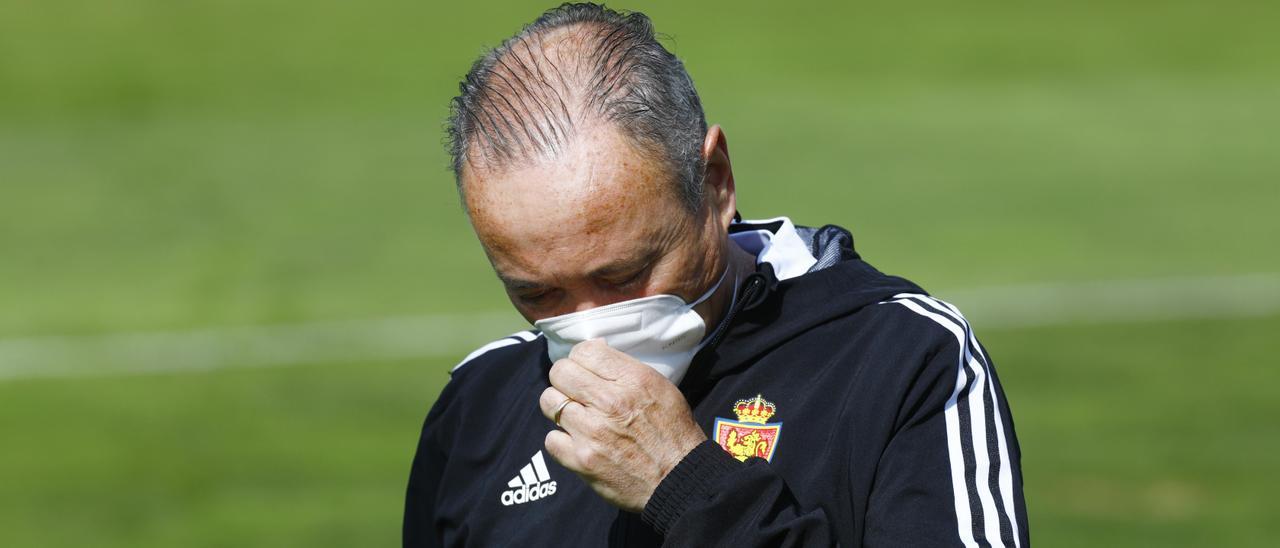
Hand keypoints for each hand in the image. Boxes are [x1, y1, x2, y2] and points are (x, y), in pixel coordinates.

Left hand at [538, 339, 706, 511]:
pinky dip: (562, 440)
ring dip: (560, 408)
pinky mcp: (581, 460)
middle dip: (565, 379)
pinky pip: (551, 439)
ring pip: (549, 402)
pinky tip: (578, 442)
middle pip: (560, 372)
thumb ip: (626, 368)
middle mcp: (609, 402)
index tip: (585, 370)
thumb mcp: (660, 387)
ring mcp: (592, 432)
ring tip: (576, 416)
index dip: (580, 358)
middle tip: (576, 391)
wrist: (679, 479)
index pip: (584, 351)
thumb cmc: (673, 432)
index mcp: (632, 380)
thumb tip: (596, 349)